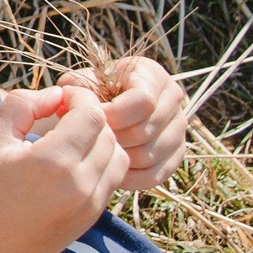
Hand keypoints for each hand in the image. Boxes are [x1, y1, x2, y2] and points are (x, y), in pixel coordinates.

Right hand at [0, 86, 127, 252]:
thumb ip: (23, 105)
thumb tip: (56, 95)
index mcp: (53, 161)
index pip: (92, 114)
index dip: (80, 98)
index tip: (60, 99)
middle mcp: (80, 184)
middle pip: (109, 133)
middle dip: (89, 117)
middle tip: (64, 115)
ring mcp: (91, 203)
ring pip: (118, 156)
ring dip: (100, 140)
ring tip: (71, 139)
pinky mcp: (93, 216)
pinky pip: (113, 178)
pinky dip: (102, 163)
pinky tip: (74, 162)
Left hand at [65, 55, 192, 192]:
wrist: (102, 111)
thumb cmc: (88, 94)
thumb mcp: (80, 82)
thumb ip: (76, 86)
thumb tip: (73, 97)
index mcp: (154, 75)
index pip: (143, 101)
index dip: (114, 114)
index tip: (92, 119)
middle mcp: (174, 99)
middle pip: (146, 130)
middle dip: (114, 138)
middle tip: (91, 141)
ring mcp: (179, 128)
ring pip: (150, 154)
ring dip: (119, 158)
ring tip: (97, 155)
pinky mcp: (176, 154)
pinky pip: (155, 174)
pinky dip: (130, 177)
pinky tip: (108, 172)